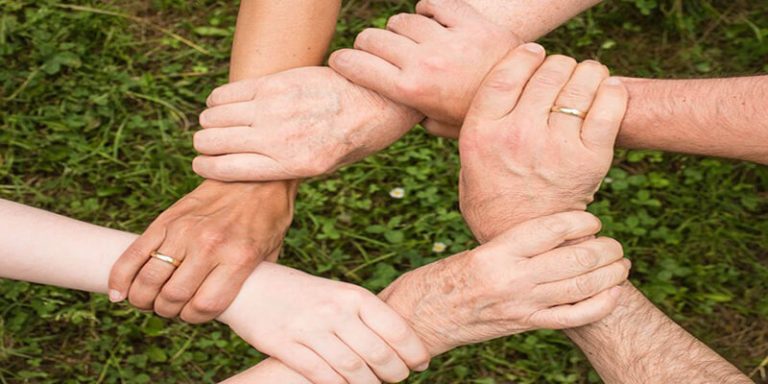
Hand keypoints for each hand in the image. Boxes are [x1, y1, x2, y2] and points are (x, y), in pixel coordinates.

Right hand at [108, 180, 294, 322]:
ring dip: (143, 299)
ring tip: (148, 301)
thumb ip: (249, 281)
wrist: (256, 173)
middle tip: (170, 308)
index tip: (194, 313)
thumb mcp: (270, 254)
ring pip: (149, 279)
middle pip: (172, 296)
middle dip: (167, 311)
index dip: (194, 318)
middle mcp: (209, 246)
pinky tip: (119, 293)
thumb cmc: (267, 218)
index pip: (204, 306)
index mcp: (238, 258)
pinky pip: (134, 254)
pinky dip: (121, 278)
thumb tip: (229, 306)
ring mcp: (184, 231)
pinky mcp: (166, 219)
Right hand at [192, 66, 421, 181]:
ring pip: (215, 116)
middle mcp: (280, 137)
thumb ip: (284, 170)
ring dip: (210, 122)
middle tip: (208, 144)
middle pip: (213, 141)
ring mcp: (276, 107)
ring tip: (216, 124)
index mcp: (292, 166)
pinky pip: (228, 92)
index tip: (200, 165)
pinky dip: (218, 100)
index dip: (204, 167)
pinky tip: (223, 105)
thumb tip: (245, 172)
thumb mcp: (322, 169)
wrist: (374, 101)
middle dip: (204, 145)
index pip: (226, 169)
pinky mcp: (276, 82)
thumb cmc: (348, 140)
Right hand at [218, 263, 430, 383]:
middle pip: (378, 353)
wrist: (250, 285)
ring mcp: (309, 329)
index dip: (414, 350)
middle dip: (395, 372)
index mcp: (352, 295)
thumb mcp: (337, 294)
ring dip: (369, 383)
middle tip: (399, 377)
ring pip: (353, 369)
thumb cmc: (303, 294)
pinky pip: (321, 375)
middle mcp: (334, 311)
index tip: (422, 363)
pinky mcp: (285, 346)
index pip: (395, 328)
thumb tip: (400, 343)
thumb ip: (364, 315)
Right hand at [329, 0, 519, 127]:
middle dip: (368, 44)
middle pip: (373, 37)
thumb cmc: (478, 116)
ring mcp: (447, 39)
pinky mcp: (470, 22)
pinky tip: (432, 18)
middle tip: (376, 51)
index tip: (341, 62)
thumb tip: (398, 110)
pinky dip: (429, 7)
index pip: (356, 64)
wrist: (526, 98)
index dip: (342, 61)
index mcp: (410, 91)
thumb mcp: (440, 126)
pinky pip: (435, 2)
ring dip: (401, 28)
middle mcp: (424, 62)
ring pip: (402, 19)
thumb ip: (414, 115)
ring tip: (412, 39)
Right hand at [380, 211, 628, 354]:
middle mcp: (512, 278)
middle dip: (606, 249)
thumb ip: (511, 243)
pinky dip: (599, 304)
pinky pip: (572, 317)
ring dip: (610, 274)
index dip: (582, 221)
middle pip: (576, 259)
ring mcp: (521, 305)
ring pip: (581, 286)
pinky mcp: (524, 325)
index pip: (553, 228)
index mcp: (496, 252)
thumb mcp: (474, 251)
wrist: (418, 319)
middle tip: (615, 244)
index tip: (593, 220)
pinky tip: (612, 293)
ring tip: (621, 264)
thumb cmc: (441, 279)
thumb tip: (554, 231)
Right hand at [458, 44, 627, 241]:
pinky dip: (614, 92)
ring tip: (589, 79)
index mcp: (482, 132)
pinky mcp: (589, 160)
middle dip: (560, 65)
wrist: (524, 241)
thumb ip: (479, 125)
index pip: (507, 72)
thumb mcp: (467, 161)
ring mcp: (555, 147)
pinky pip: (609, 108)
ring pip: (581, 83)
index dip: (526, 55)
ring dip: (589, 73)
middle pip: (548, 73)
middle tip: (565, 73)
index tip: (535, 53)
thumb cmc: (493, 196)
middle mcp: (517, 135)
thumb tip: (489, 88)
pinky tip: (609, 91)